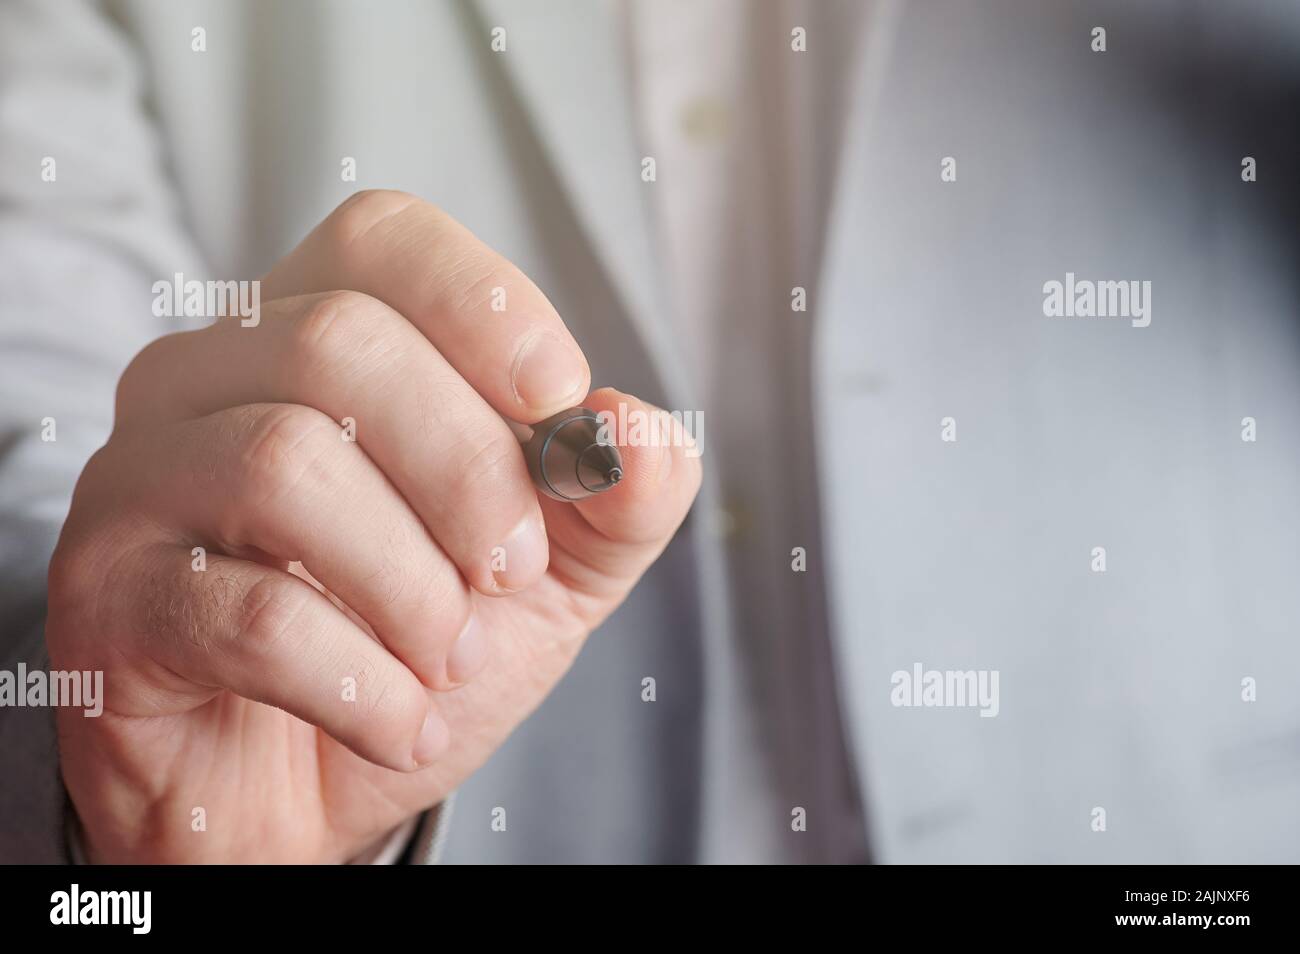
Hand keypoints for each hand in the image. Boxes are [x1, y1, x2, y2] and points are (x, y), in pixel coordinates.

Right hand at [46, 191, 700, 862]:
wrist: (315, 786)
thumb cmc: (424, 644)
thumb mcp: (558, 568)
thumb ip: (618, 495)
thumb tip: (636, 432)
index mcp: (315, 335)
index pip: (382, 239)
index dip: (484, 304)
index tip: (557, 400)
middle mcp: (207, 379)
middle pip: (339, 345)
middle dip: (468, 472)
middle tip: (511, 572)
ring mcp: (142, 479)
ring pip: (285, 464)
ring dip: (413, 586)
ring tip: (450, 654)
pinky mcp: (106, 595)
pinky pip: (246, 613)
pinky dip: (361, 682)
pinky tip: (399, 718)